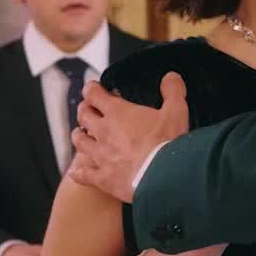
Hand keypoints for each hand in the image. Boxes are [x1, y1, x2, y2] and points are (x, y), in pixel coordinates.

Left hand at [70, 72, 189, 203]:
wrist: (164, 177)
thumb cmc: (168, 143)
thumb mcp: (176, 112)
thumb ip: (172, 91)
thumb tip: (171, 77)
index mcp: (118, 113)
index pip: (93, 94)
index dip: (91, 89)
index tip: (94, 89)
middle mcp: (103, 131)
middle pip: (83, 116)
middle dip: (85, 111)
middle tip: (90, 111)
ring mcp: (100, 156)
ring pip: (79, 142)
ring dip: (79, 136)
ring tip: (82, 135)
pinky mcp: (102, 178)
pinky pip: (82, 174)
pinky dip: (79, 172)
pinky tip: (79, 171)